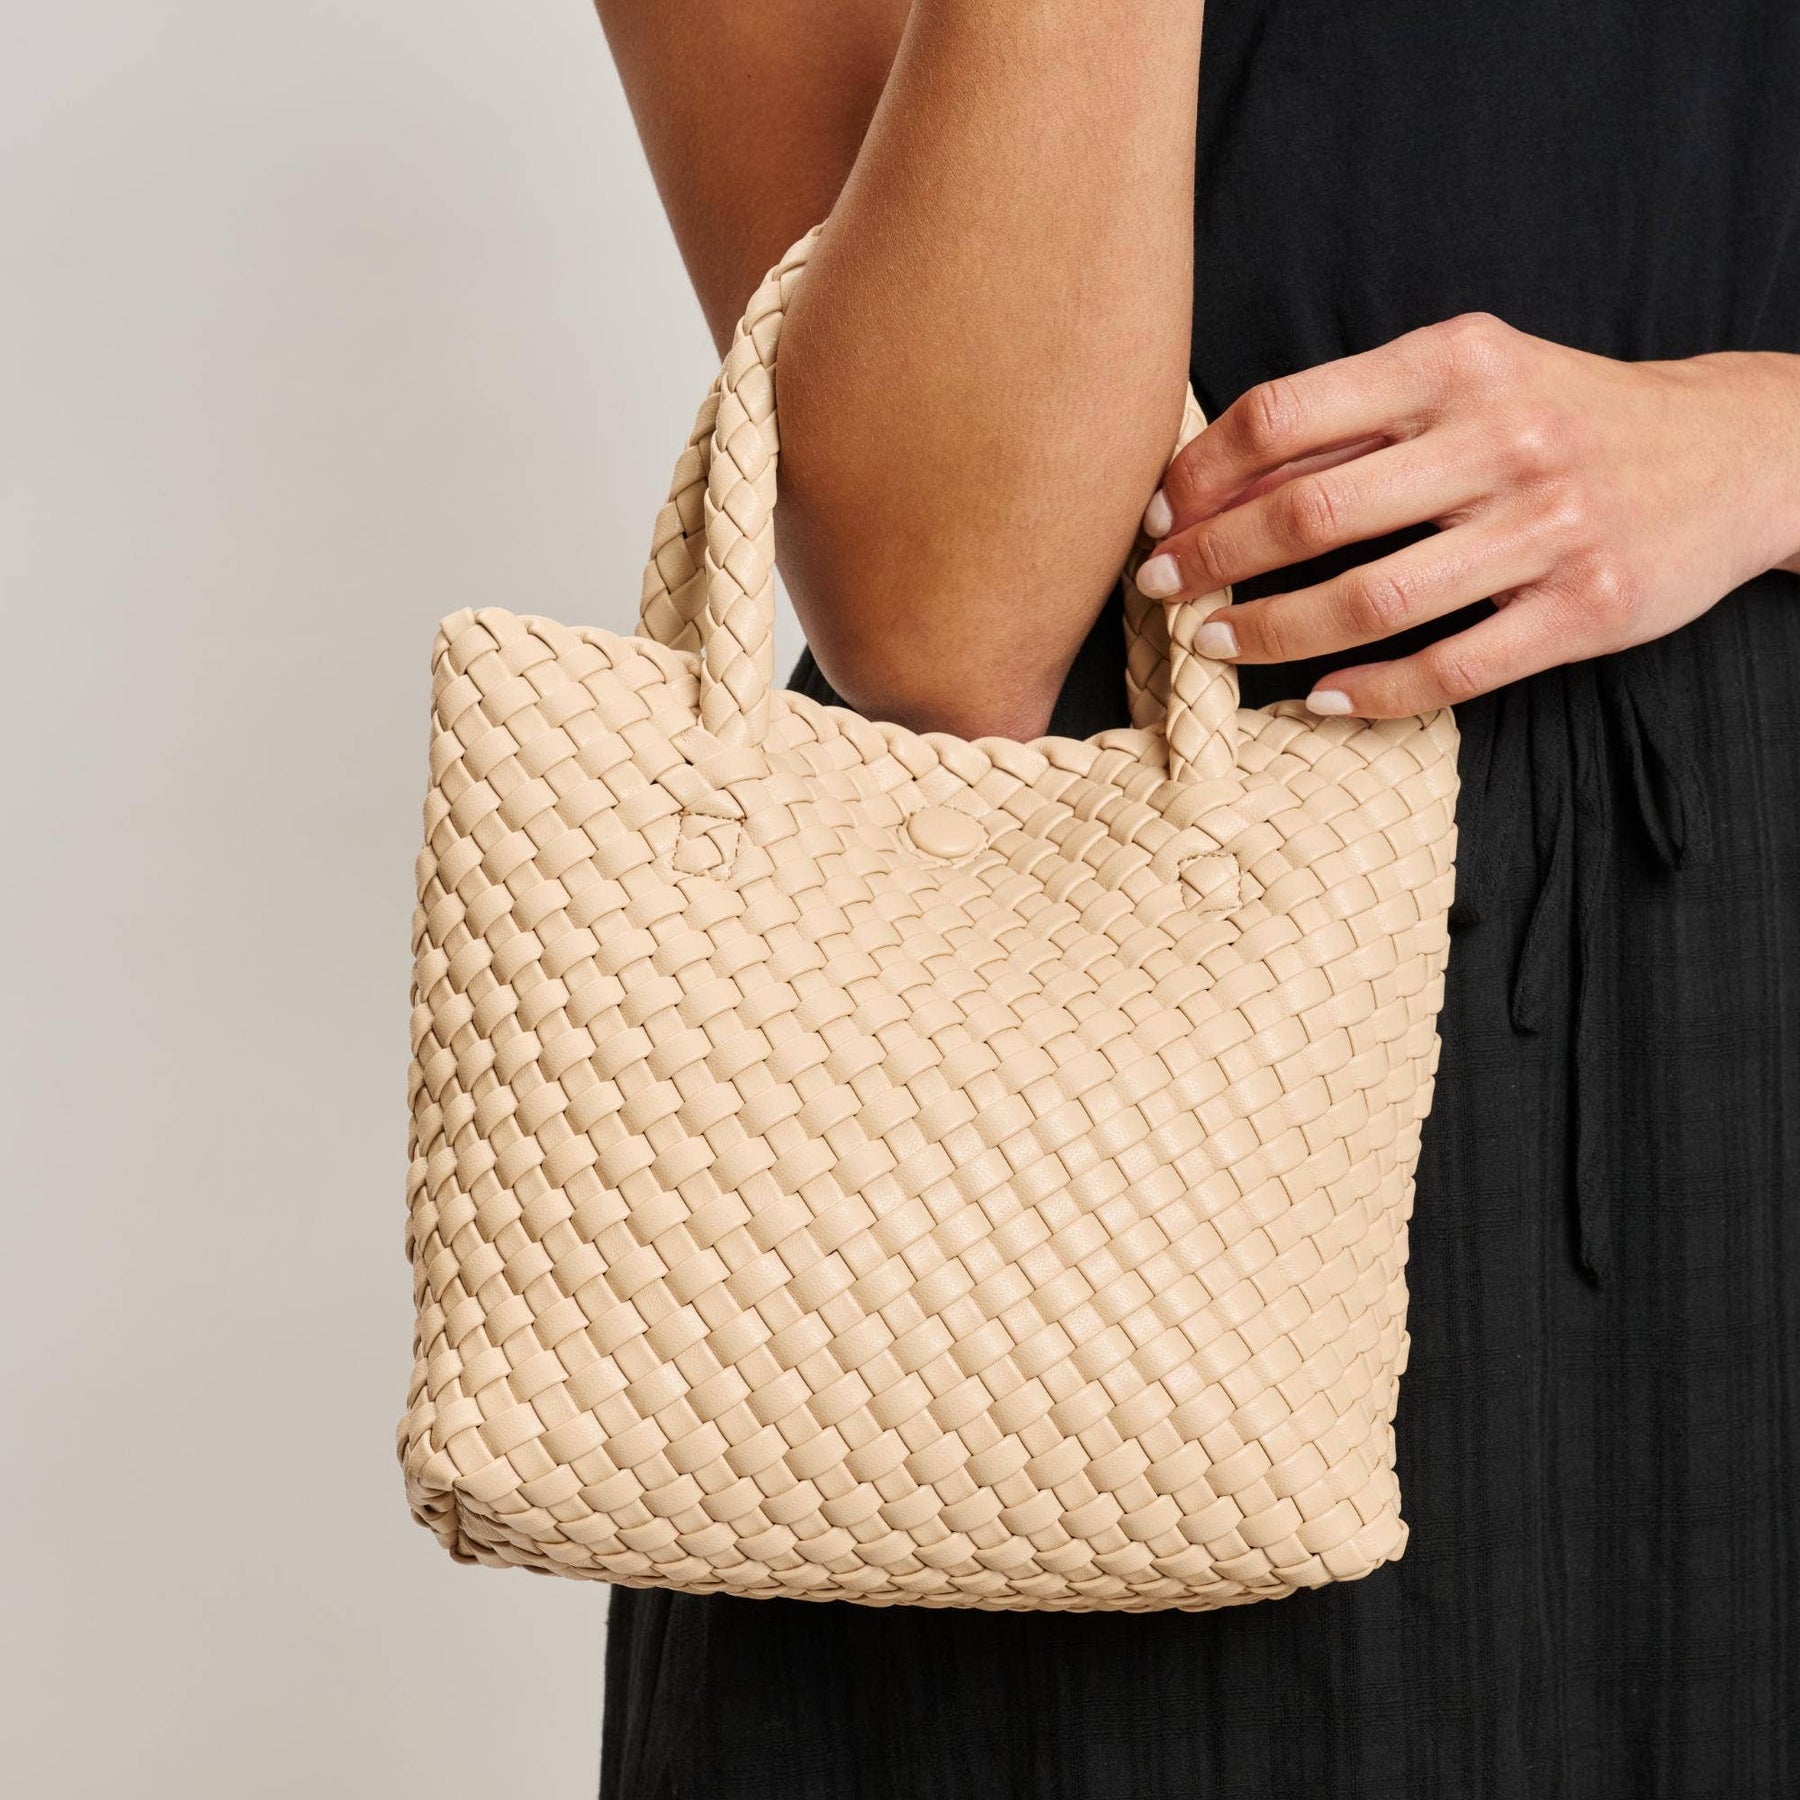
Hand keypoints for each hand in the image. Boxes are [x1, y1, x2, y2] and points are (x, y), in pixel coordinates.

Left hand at [1133, 316, 1799, 715]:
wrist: (1733, 450)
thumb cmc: (1563, 413)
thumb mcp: (1471, 377)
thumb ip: (1360, 419)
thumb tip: (1217, 476)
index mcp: (1456, 363)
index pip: (1287, 416)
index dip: (1202, 473)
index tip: (1157, 514)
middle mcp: (1501, 437)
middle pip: (1312, 513)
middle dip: (1212, 557)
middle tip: (1158, 588)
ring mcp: (1547, 528)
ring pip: (1371, 600)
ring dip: (1272, 632)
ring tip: (1215, 644)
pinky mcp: (1584, 610)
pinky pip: (1450, 667)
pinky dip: (1371, 691)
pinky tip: (1318, 698)